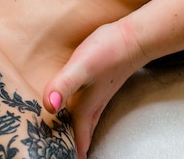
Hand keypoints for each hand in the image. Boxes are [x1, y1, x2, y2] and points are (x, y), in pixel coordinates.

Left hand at [43, 22, 147, 157]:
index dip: (69, 154)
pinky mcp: (101, 84)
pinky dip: (80, 118)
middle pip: (81, 136)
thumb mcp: (82, 66)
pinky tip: (75, 110)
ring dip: (77, 135)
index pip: (76, 141)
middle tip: (59, 156)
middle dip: (72, 148)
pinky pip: (89, 110)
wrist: (134, 37)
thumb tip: (49, 107)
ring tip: (67, 143)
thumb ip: (64, 85)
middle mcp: (93, 105)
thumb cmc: (109, 51)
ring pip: (86, 124)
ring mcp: (99, 96)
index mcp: (85, 107)